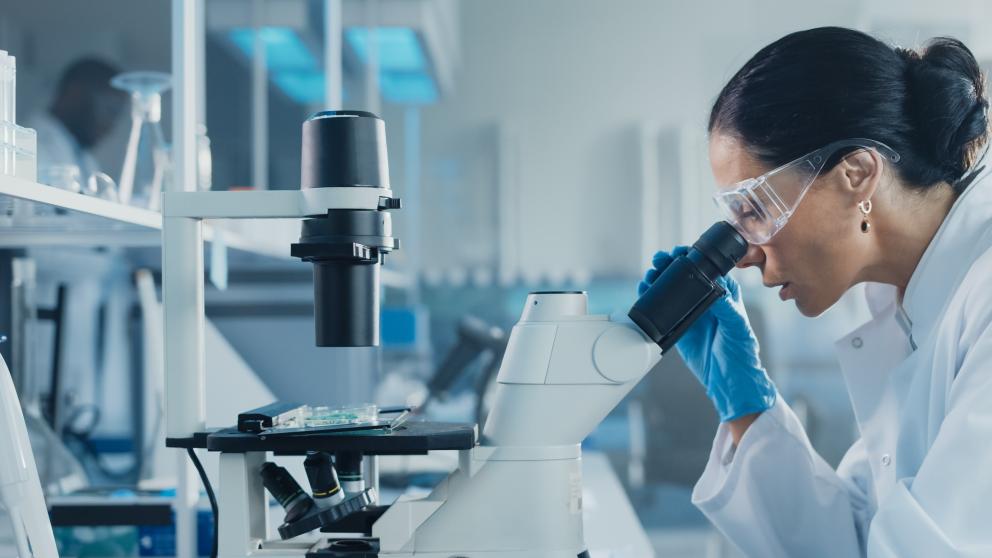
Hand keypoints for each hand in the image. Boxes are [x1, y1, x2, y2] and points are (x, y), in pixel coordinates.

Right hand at [639, 247, 776, 421]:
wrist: (728, 379)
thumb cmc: (741, 352)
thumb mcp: (737, 327)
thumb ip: (727, 309)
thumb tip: (717, 290)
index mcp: (724, 292)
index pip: (705, 267)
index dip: (690, 256)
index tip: (678, 253)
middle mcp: (705, 298)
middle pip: (684, 274)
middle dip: (669, 264)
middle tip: (659, 260)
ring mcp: (690, 310)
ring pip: (671, 287)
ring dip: (658, 278)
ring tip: (649, 274)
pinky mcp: (678, 324)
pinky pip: (662, 307)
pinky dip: (651, 297)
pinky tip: (644, 290)